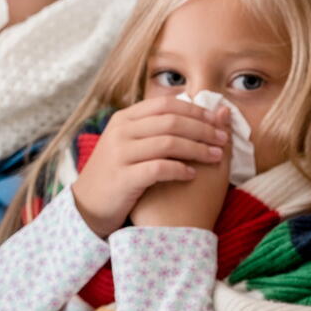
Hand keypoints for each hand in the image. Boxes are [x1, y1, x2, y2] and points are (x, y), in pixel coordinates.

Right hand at [69, 98, 230, 237]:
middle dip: (203, 129)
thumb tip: (192, 110)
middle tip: (223, 139)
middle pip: (171, 122)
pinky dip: (180, 169)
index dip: (195, 110)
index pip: (166, 105)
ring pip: (168, 143)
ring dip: (197, 149)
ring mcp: (120, 154)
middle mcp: (121, 132)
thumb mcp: (129, 143)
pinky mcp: (124, 178)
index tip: (217, 121)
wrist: (87, 205)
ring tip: (215, 156)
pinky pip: (159, 169)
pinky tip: (192, 175)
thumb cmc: (117, 172)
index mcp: (124, 119)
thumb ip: (155, 127)